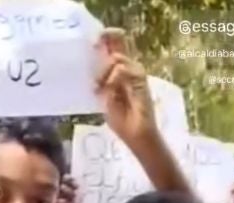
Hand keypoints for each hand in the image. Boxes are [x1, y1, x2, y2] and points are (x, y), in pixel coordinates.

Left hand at [96, 29, 154, 144]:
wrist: (135, 134)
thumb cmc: (120, 119)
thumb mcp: (104, 98)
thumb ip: (100, 83)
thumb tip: (92, 70)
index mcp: (119, 71)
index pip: (114, 47)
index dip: (106, 38)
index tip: (93, 36)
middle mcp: (129, 68)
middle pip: (120, 43)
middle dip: (107, 38)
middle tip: (95, 41)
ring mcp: (136, 73)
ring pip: (117, 58)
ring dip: (103, 71)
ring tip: (98, 87)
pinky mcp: (141, 80)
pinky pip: (123, 70)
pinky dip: (112, 78)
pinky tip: (107, 89)